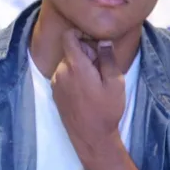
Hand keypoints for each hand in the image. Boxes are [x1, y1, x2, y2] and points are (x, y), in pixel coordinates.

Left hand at [52, 30, 124, 158]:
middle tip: (101, 67)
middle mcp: (61, 71)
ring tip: (95, 81)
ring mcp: (55, 82)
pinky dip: (74, 75)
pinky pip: (63, 74)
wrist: (90, 135)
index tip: (94, 42)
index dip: (81, 34)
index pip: (68, 36)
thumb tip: (103, 41)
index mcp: (75, 66)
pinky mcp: (54, 91)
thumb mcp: (115, 82)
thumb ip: (108, 58)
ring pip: (67, 63)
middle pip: (70, 50)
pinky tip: (86, 89)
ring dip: (80, 65)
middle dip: (86, 53)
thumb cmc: (106, 110)